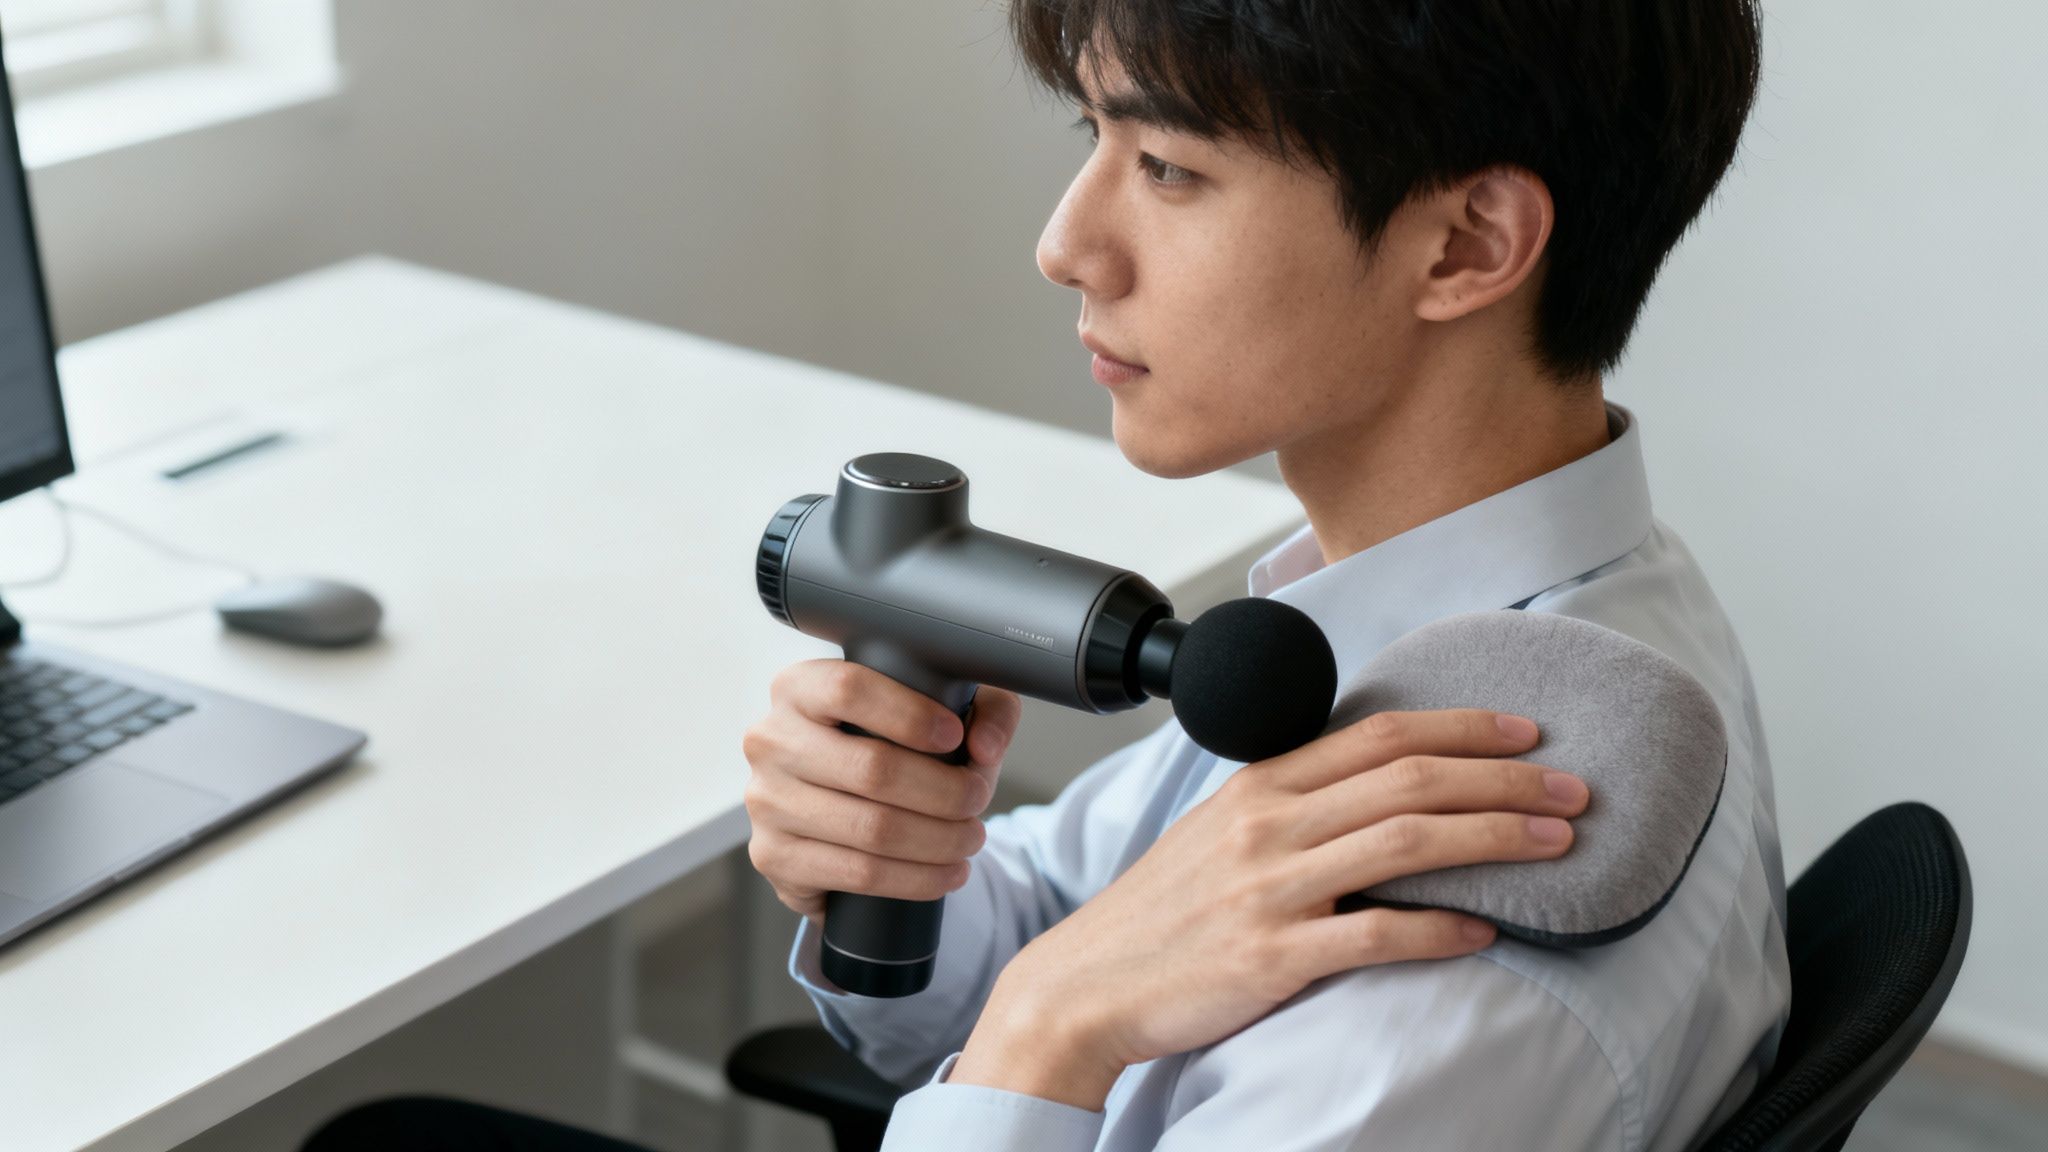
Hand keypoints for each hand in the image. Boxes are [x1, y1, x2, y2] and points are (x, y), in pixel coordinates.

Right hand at [740, 659, 1022, 924]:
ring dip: (938, 840)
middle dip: (944, 791)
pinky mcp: (773, 856)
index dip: (911, 715)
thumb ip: (983, 708)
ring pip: (870, 828)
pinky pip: (857, 873)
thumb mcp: (944, 710)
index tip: (956, 734)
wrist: (844, 814)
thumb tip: (983, 747)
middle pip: (871, 768)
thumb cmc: (893, 748)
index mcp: (798, 688)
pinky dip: (916, 878)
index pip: (849, 689)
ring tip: (971, 839)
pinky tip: (947, 872)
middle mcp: (770, 740)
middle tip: (977, 799)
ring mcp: (765, 802)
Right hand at [950, 708, 1587, 1108]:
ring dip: (1494, 838)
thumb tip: (1377, 786)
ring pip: (1406, 842)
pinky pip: (1375, 934)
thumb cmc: (1161, 912)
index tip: (1529, 735)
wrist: (1088, 983)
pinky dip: (1440, 928)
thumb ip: (1292, 801)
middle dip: (1505, 779)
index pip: (1381, 733)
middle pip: (1409, 778)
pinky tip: (1486, 931)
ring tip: (1557, 845)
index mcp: (1260, 783)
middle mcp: (1269, 823)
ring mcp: (1270, 888)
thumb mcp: (1218, 830)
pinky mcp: (1272, 956)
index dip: (1465, 728)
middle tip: (1575, 791)